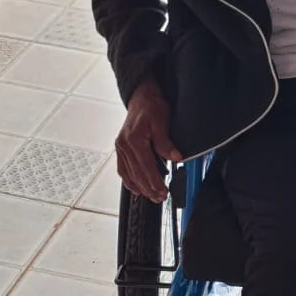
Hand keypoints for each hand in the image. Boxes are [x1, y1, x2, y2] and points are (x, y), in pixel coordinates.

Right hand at [116, 80, 182, 202]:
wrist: (141, 97)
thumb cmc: (151, 107)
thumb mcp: (161, 122)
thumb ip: (165, 143)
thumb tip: (175, 158)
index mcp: (134, 140)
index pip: (145, 167)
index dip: (154, 182)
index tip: (162, 192)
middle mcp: (124, 145)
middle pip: (136, 174)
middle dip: (148, 188)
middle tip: (159, 198)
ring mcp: (121, 147)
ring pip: (128, 174)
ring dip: (139, 187)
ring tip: (150, 196)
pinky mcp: (121, 148)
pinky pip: (122, 169)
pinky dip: (129, 180)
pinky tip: (136, 187)